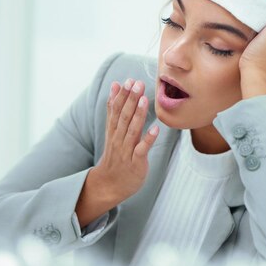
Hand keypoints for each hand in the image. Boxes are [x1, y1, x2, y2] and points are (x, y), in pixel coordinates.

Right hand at [94, 78, 158, 200]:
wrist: (110, 184)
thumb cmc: (116, 154)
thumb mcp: (112, 131)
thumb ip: (114, 109)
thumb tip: (115, 85)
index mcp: (113, 131)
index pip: (116, 110)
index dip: (121, 95)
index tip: (128, 81)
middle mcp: (118, 139)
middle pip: (123, 117)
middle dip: (130, 100)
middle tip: (136, 84)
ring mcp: (126, 151)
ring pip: (132, 131)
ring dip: (138, 115)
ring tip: (144, 99)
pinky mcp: (135, 162)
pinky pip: (141, 150)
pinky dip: (148, 139)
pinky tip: (155, 129)